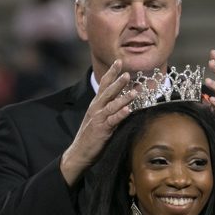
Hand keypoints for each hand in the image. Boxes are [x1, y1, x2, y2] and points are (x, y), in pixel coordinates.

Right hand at [60, 60, 134, 185]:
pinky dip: (120, 115)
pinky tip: (128, 110)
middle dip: (118, 81)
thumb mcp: (99, 119)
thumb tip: (124, 101)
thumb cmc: (91, 136)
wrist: (79, 153)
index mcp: (96, 104)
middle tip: (127, 72)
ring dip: (123, 98)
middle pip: (108, 91)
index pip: (103, 85)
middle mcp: (96, 108)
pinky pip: (113, 120)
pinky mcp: (102, 129)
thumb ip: (109, 109)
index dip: (111, 73)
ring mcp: (98, 118)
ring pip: (112, 105)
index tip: (119, 61)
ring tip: (135, 92)